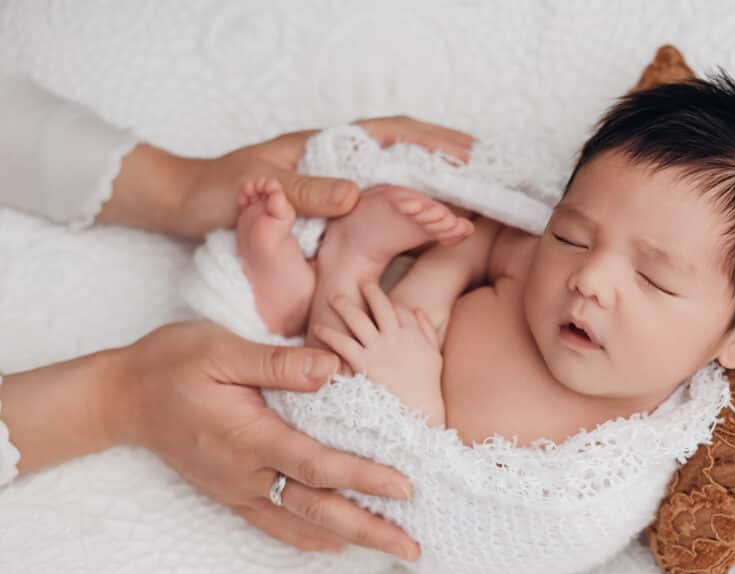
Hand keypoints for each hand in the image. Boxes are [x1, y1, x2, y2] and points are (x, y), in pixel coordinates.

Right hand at [111, 320, 420, 559]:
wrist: (122, 397)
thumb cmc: (172, 364)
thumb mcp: (221, 350)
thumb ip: (278, 364)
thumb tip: (332, 367)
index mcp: (250, 437)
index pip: (318, 465)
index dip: (364, 477)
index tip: (405, 487)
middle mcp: (247, 472)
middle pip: (318, 509)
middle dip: (369, 529)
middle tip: (413, 548)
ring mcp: (237, 487)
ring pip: (301, 522)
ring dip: (348, 537)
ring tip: (390, 548)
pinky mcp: (229, 491)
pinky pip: (274, 523)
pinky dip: (308, 536)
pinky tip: (334, 544)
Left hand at [179, 116, 472, 235]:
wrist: (182, 201)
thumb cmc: (215, 193)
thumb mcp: (257, 191)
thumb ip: (303, 192)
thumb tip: (354, 193)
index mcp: (322, 145)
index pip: (389, 135)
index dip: (432, 142)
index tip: (468, 154)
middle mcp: (333, 156)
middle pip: (402, 147)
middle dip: (445, 155)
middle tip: (487, 171)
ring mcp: (331, 175)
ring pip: (394, 168)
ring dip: (431, 177)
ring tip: (471, 192)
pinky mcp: (326, 199)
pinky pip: (379, 192)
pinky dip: (408, 197)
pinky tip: (426, 213)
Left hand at [313, 282, 445, 426]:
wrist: (422, 411)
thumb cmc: (429, 386)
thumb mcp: (434, 354)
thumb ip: (426, 330)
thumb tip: (417, 311)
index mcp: (412, 334)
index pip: (398, 308)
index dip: (386, 301)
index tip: (376, 297)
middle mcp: (395, 336)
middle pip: (380, 305)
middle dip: (369, 291)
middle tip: (358, 283)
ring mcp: (379, 349)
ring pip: (358, 318)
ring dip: (344, 305)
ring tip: (333, 297)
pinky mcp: (364, 364)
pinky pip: (343, 343)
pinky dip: (329, 334)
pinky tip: (318, 329)